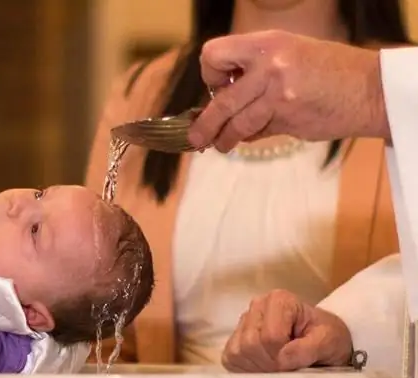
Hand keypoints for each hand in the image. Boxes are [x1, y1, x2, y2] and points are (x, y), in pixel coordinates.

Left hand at [188, 30, 389, 152]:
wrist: (369, 89)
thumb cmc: (326, 71)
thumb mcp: (287, 53)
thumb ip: (253, 71)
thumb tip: (218, 97)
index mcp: (265, 44)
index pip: (213, 55)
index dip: (210, 75)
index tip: (217, 88)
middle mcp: (269, 65)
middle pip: (221, 100)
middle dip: (204, 124)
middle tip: (196, 137)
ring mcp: (278, 93)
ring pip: (236, 123)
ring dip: (224, 138)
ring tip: (220, 146)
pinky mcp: (288, 117)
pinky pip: (258, 132)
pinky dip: (250, 137)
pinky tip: (249, 138)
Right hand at [222, 289, 352, 372]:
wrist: (323, 341)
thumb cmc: (327, 337)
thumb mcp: (329, 341)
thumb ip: (309, 348)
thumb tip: (283, 359)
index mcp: (279, 300)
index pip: (270, 337)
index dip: (284, 357)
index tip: (300, 361)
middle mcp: (256, 306)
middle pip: (250, 345)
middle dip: (271, 364)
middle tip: (289, 368)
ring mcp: (243, 322)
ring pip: (237, 353)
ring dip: (259, 368)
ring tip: (278, 366)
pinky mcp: (234, 339)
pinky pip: (230, 359)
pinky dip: (246, 369)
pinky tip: (264, 367)